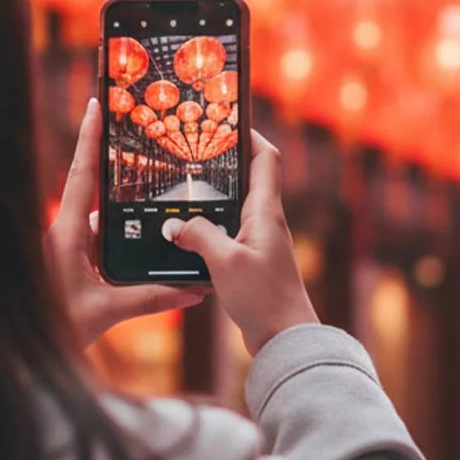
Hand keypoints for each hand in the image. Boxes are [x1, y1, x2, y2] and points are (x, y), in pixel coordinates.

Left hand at [48, 99, 208, 346]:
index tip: (96, 104)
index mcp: (66, 234)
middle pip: (98, 195)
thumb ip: (151, 299)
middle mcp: (64, 235)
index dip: (89, 138)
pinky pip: (98, 243)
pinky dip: (119, 241)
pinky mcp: (70, 264)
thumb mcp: (106, 313)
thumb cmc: (55, 328)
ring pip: (101, 223)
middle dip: (122, 175)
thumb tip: (193, 291)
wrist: (25, 353)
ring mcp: (66, 249)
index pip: (80, 174)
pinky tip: (144, 248)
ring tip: (158, 205)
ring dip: (125, 218)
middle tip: (147, 146)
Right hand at [165, 131, 318, 354]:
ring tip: (181, 191)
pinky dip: (208, 229)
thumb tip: (173, 225)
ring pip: (235, 209)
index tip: (227, 119)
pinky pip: (227, 235)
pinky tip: (186, 237)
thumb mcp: (224, 262)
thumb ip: (197, 236)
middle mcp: (266, 223)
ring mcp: (259, 243)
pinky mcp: (251, 264)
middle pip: (248, 180)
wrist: (286, 341)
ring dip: (212, 199)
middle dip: (223, 163)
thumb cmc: (265, 299)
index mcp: (266, 212)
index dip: (249, 134)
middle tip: (193, 152)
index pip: (266, 158)